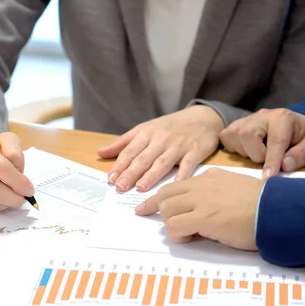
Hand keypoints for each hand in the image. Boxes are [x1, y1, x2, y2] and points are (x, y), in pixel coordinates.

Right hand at [0, 129, 33, 213]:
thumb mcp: (8, 140)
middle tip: (24, 198)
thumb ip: (16, 153)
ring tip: (13, 197)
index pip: (1, 169)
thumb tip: (18, 175)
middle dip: (14, 198)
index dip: (18, 182)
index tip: (29, 190)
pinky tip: (2, 199)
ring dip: (6, 204)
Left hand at [97, 106, 222, 191]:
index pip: (130, 151)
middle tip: (120, 187)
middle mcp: (161, 138)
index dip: (120, 165)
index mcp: (147, 133)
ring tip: (141, 187)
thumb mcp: (145, 129)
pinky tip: (175, 184)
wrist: (203, 118)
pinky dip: (182, 174)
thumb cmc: (171, 126)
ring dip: (151, 175)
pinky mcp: (195, 151)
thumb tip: (100, 152)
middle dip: (131, 172)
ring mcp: (179, 145)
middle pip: (144, 158)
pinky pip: (187, 164)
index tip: (110, 179)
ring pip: (162, 162)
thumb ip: (123, 142)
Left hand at [135, 168, 262, 249]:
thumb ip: (215, 194)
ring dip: (172, 224)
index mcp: (210, 177)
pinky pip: (175, 226)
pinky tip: (191, 237)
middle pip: (165, 195)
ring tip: (187, 232)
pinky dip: (178, 235)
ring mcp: (201, 200)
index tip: (148, 205)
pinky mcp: (203, 217)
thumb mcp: (235, 190)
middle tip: (147, 217)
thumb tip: (201, 209)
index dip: (161, 197)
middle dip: (156, 209)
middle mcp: (202, 185)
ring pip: (167, 210)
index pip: (177, 185)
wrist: (276, 212)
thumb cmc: (262, 206)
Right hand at [219, 109, 304, 178]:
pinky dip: (234, 148)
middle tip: (265, 162)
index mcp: (283, 119)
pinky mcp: (237, 125)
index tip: (268, 178)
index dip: (271, 161)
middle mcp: (263, 116)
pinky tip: (247, 152)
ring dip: (244, 152)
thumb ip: (302, 155)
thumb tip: (284, 166)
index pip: (275, 141)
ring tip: (258, 156)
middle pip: (246, 133)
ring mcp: (247, 119)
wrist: (298, 126)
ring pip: (233, 135)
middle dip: (254, 154)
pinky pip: (226, 137)